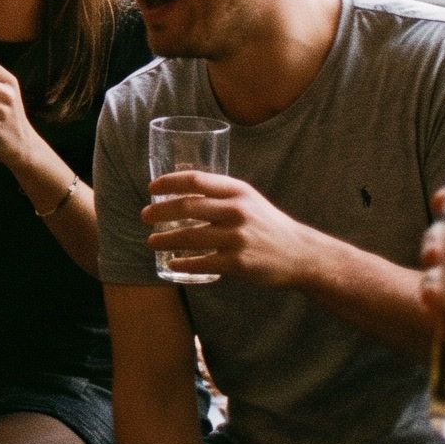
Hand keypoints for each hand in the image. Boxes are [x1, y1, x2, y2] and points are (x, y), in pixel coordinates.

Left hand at [138, 172, 321, 288]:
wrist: (300, 254)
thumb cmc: (268, 225)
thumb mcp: (249, 200)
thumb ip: (221, 195)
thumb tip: (183, 192)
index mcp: (238, 191)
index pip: (196, 180)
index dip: (169, 182)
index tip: (151, 188)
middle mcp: (237, 211)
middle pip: (187, 207)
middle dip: (160, 211)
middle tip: (144, 216)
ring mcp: (237, 237)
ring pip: (190, 236)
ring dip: (165, 239)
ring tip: (151, 241)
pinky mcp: (237, 263)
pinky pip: (202, 262)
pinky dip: (183, 262)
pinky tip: (172, 262)